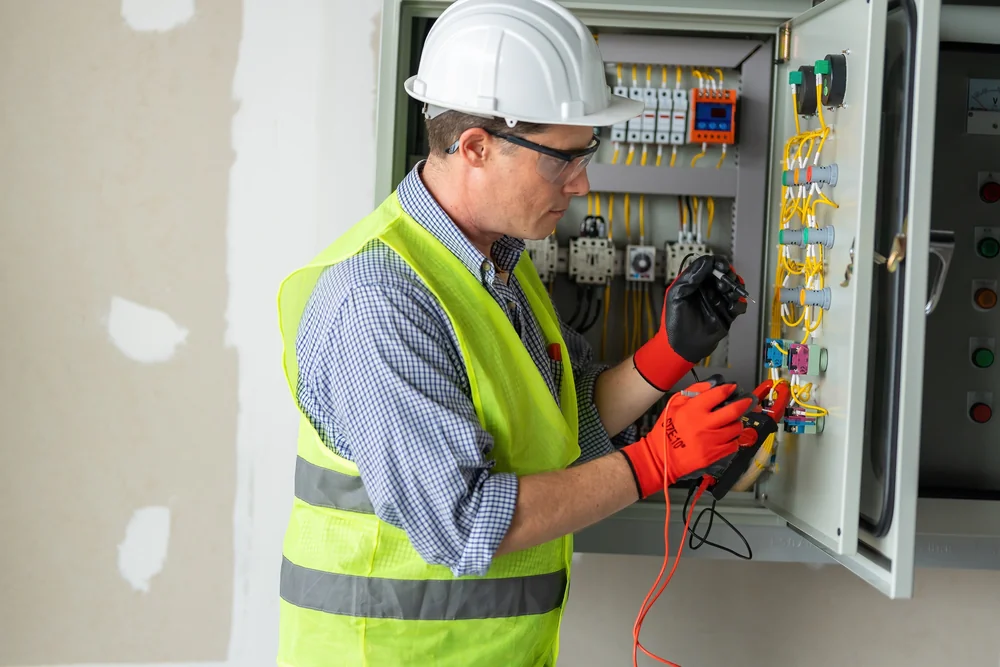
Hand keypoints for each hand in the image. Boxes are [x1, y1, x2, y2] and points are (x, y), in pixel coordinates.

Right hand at [620, 378, 755, 498]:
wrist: (662, 458)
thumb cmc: (667, 429)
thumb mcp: (674, 404)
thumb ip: (693, 391)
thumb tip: (712, 384)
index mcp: (693, 410)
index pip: (718, 394)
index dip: (729, 389)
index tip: (733, 387)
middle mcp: (705, 424)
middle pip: (733, 411)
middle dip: (744, 403)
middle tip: (748, 401)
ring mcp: (711, 441)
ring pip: (736, 429)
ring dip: (736, 423)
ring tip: (730, 423)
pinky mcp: (715, 455)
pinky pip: (733, 445)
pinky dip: (732, 440)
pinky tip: (725, 437)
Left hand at [633, 255, 747, 391]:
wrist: (682, 347)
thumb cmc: (675, 321)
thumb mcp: (677, 294)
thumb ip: (691, 277)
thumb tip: (707, 261)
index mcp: (695, 283)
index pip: (709, 266)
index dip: (717, 263)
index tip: (722, 266)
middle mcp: (708, 290)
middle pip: (725, 274)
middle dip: (728, 275)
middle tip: (723, 283)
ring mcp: (719, 301)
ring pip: (734, 288)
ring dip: (734, 288)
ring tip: (727, 294)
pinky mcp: (727, 314)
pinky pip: (739, 305)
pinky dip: (739, 304)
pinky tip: (731, 308)